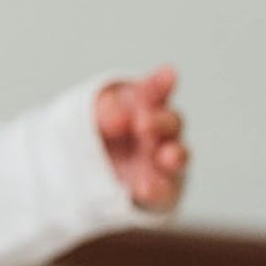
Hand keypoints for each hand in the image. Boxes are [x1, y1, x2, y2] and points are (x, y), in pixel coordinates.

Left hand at [95, 65, 188, 212]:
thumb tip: (120, 119)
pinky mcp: (161, 191)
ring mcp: (163, 163)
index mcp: (143, 107)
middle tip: (142, 123)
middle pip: (170, 123)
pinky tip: (146, 188)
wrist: (88, 176)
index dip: (160, 84)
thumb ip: (106, 110)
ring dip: (174, 156)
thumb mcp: (94, 117)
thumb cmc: (100, 136)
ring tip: (166, 157)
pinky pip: (164, 191)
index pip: (154, 92)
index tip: (168, 74)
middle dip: (160, 121)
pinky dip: (158, 189)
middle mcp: (159, 133)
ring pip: (177, 157)